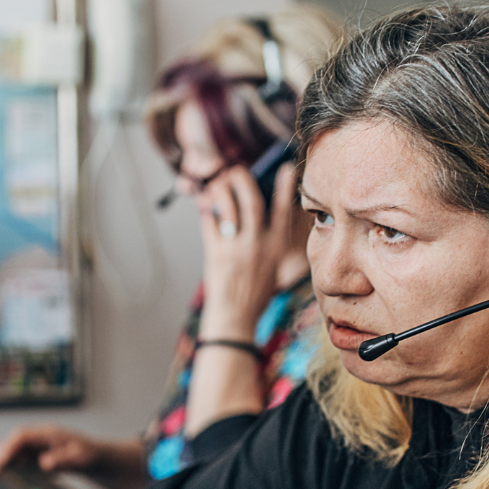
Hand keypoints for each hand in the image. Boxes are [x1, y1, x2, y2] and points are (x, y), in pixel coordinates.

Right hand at [0, 424, 126, 480]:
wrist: (100, 459)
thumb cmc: (92, 456)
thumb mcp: (83, 459)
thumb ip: (65, 460)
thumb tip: (45, 463)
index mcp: (47, 433)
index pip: (20, 438)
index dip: (5, 451)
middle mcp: (38, 437)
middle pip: (10, 443)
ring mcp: (35, 446)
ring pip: (8, 450)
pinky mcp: (34, 456)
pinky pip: (13, 459)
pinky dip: (0, 464)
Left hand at [195, 162, 301, 340]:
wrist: (235, 319)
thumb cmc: (253, 295)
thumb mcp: (272, 269)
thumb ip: (268, 245)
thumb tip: (255, 217)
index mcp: (275, 249)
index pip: (282, 212)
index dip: (284, 188)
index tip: (285, 168)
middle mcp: (258, 246)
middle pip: (251, 202)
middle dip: (243, 181)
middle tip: (235, 171)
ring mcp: (237, 250)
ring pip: (229, 209)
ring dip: (222, 191)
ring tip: (217, 184)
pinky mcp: (216, 255)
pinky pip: (210, 224)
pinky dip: (206, 212)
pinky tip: (204, 206)